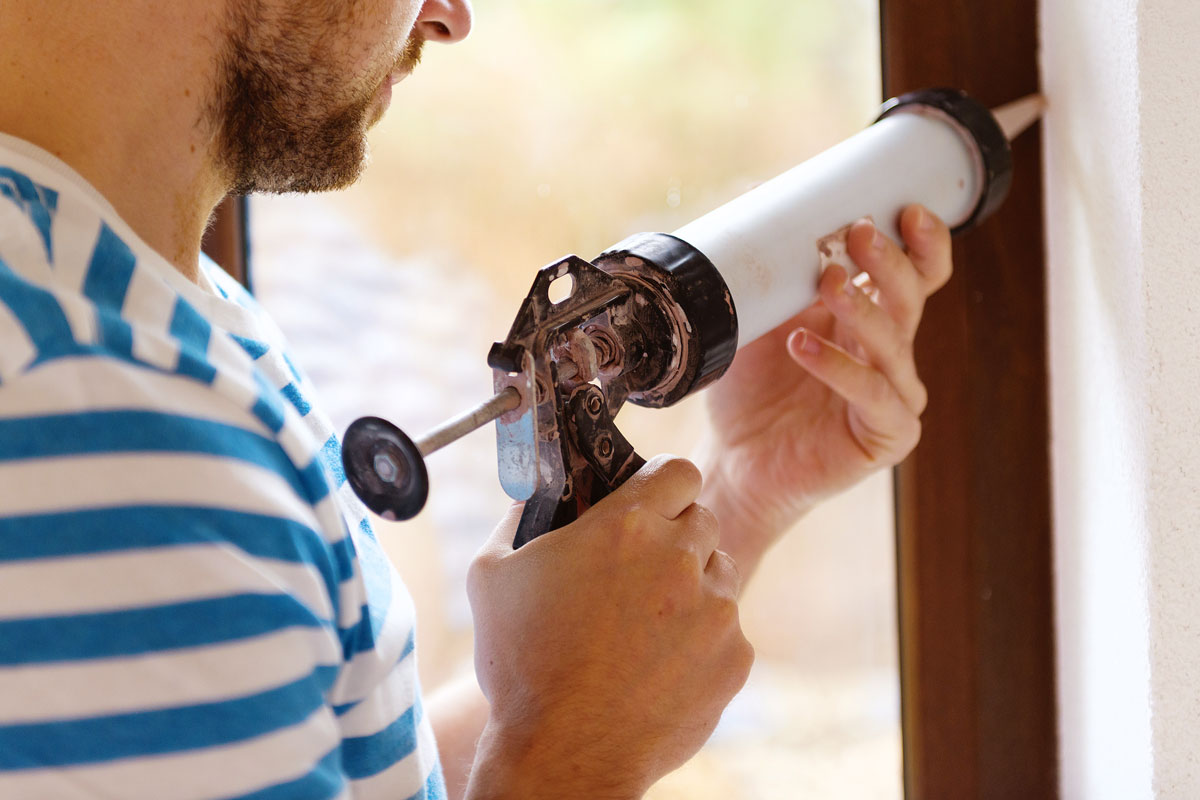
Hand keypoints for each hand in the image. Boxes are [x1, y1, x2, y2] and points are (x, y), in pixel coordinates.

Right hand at [464, 456, 753, 799]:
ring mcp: (715, 609)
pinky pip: (729, 631)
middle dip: (674, 537)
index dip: (662, 485)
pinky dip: (702, 642)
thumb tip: (535, 491)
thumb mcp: (492, 574)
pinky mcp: (735, 657)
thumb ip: (517, 516)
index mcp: (626, 525)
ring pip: (720, 573)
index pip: (677, 470)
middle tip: (638, 572)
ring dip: (692, 587)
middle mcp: (680, 557)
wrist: (563, 754)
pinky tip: (659, 667)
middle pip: (701, 519)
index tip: (649, 504)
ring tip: (646, 627)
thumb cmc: (521, 663)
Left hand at [699, 205, 952, 575]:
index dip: (923, 243)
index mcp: (871, 320)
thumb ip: (777, 281)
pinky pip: (873, 394)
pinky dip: (839, 367)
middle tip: (860, 233)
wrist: (735, 458)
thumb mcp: (759, 323)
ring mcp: (894, 395)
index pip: (917, 275)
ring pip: (895, 342)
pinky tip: (804, 346)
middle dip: (889, 261)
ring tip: (829, 282)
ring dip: (863, 307)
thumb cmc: (751, 390)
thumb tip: (770, 219)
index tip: (908, 208)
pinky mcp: (887, 435)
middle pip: (911, 298)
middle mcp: (891, 354)